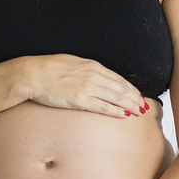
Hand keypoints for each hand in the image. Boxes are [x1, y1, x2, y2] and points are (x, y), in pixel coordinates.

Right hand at [20, 55, 149, 118]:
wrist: (33, 74)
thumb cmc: (48, 68)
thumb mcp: (71, 62)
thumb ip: (85, 69)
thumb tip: (93, 74)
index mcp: (92, 66)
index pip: (117, 78)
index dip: (130, 87)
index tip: (137, 94)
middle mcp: (94, 75)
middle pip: (121, 88)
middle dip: (134, 97)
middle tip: (144, 106)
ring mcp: (88, 87)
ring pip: (116, 97)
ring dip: (129, 105)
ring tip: (139, 112)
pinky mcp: (80, 100)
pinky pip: (103, 106)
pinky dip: (115, 111)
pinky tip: (123, 115)